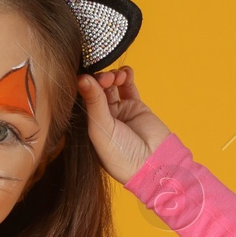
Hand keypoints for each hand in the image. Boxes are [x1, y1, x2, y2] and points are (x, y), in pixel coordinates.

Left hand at [76, 66, 171, 184]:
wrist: (154, 163)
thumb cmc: (122, 156)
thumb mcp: (101, 129)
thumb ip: (93, 102)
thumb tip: (81, 77)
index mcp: (88, 127)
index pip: (81, 100)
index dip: (84, 85)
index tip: (87, 76)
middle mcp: (101, 118)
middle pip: (95, 90)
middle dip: (99, 79)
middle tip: (106, 78)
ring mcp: (118, 112)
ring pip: (111, 86)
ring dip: (112, 76)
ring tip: (117, 77)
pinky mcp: (135, 107)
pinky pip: (128, 87)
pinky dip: (126, 76)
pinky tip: (126, 73)